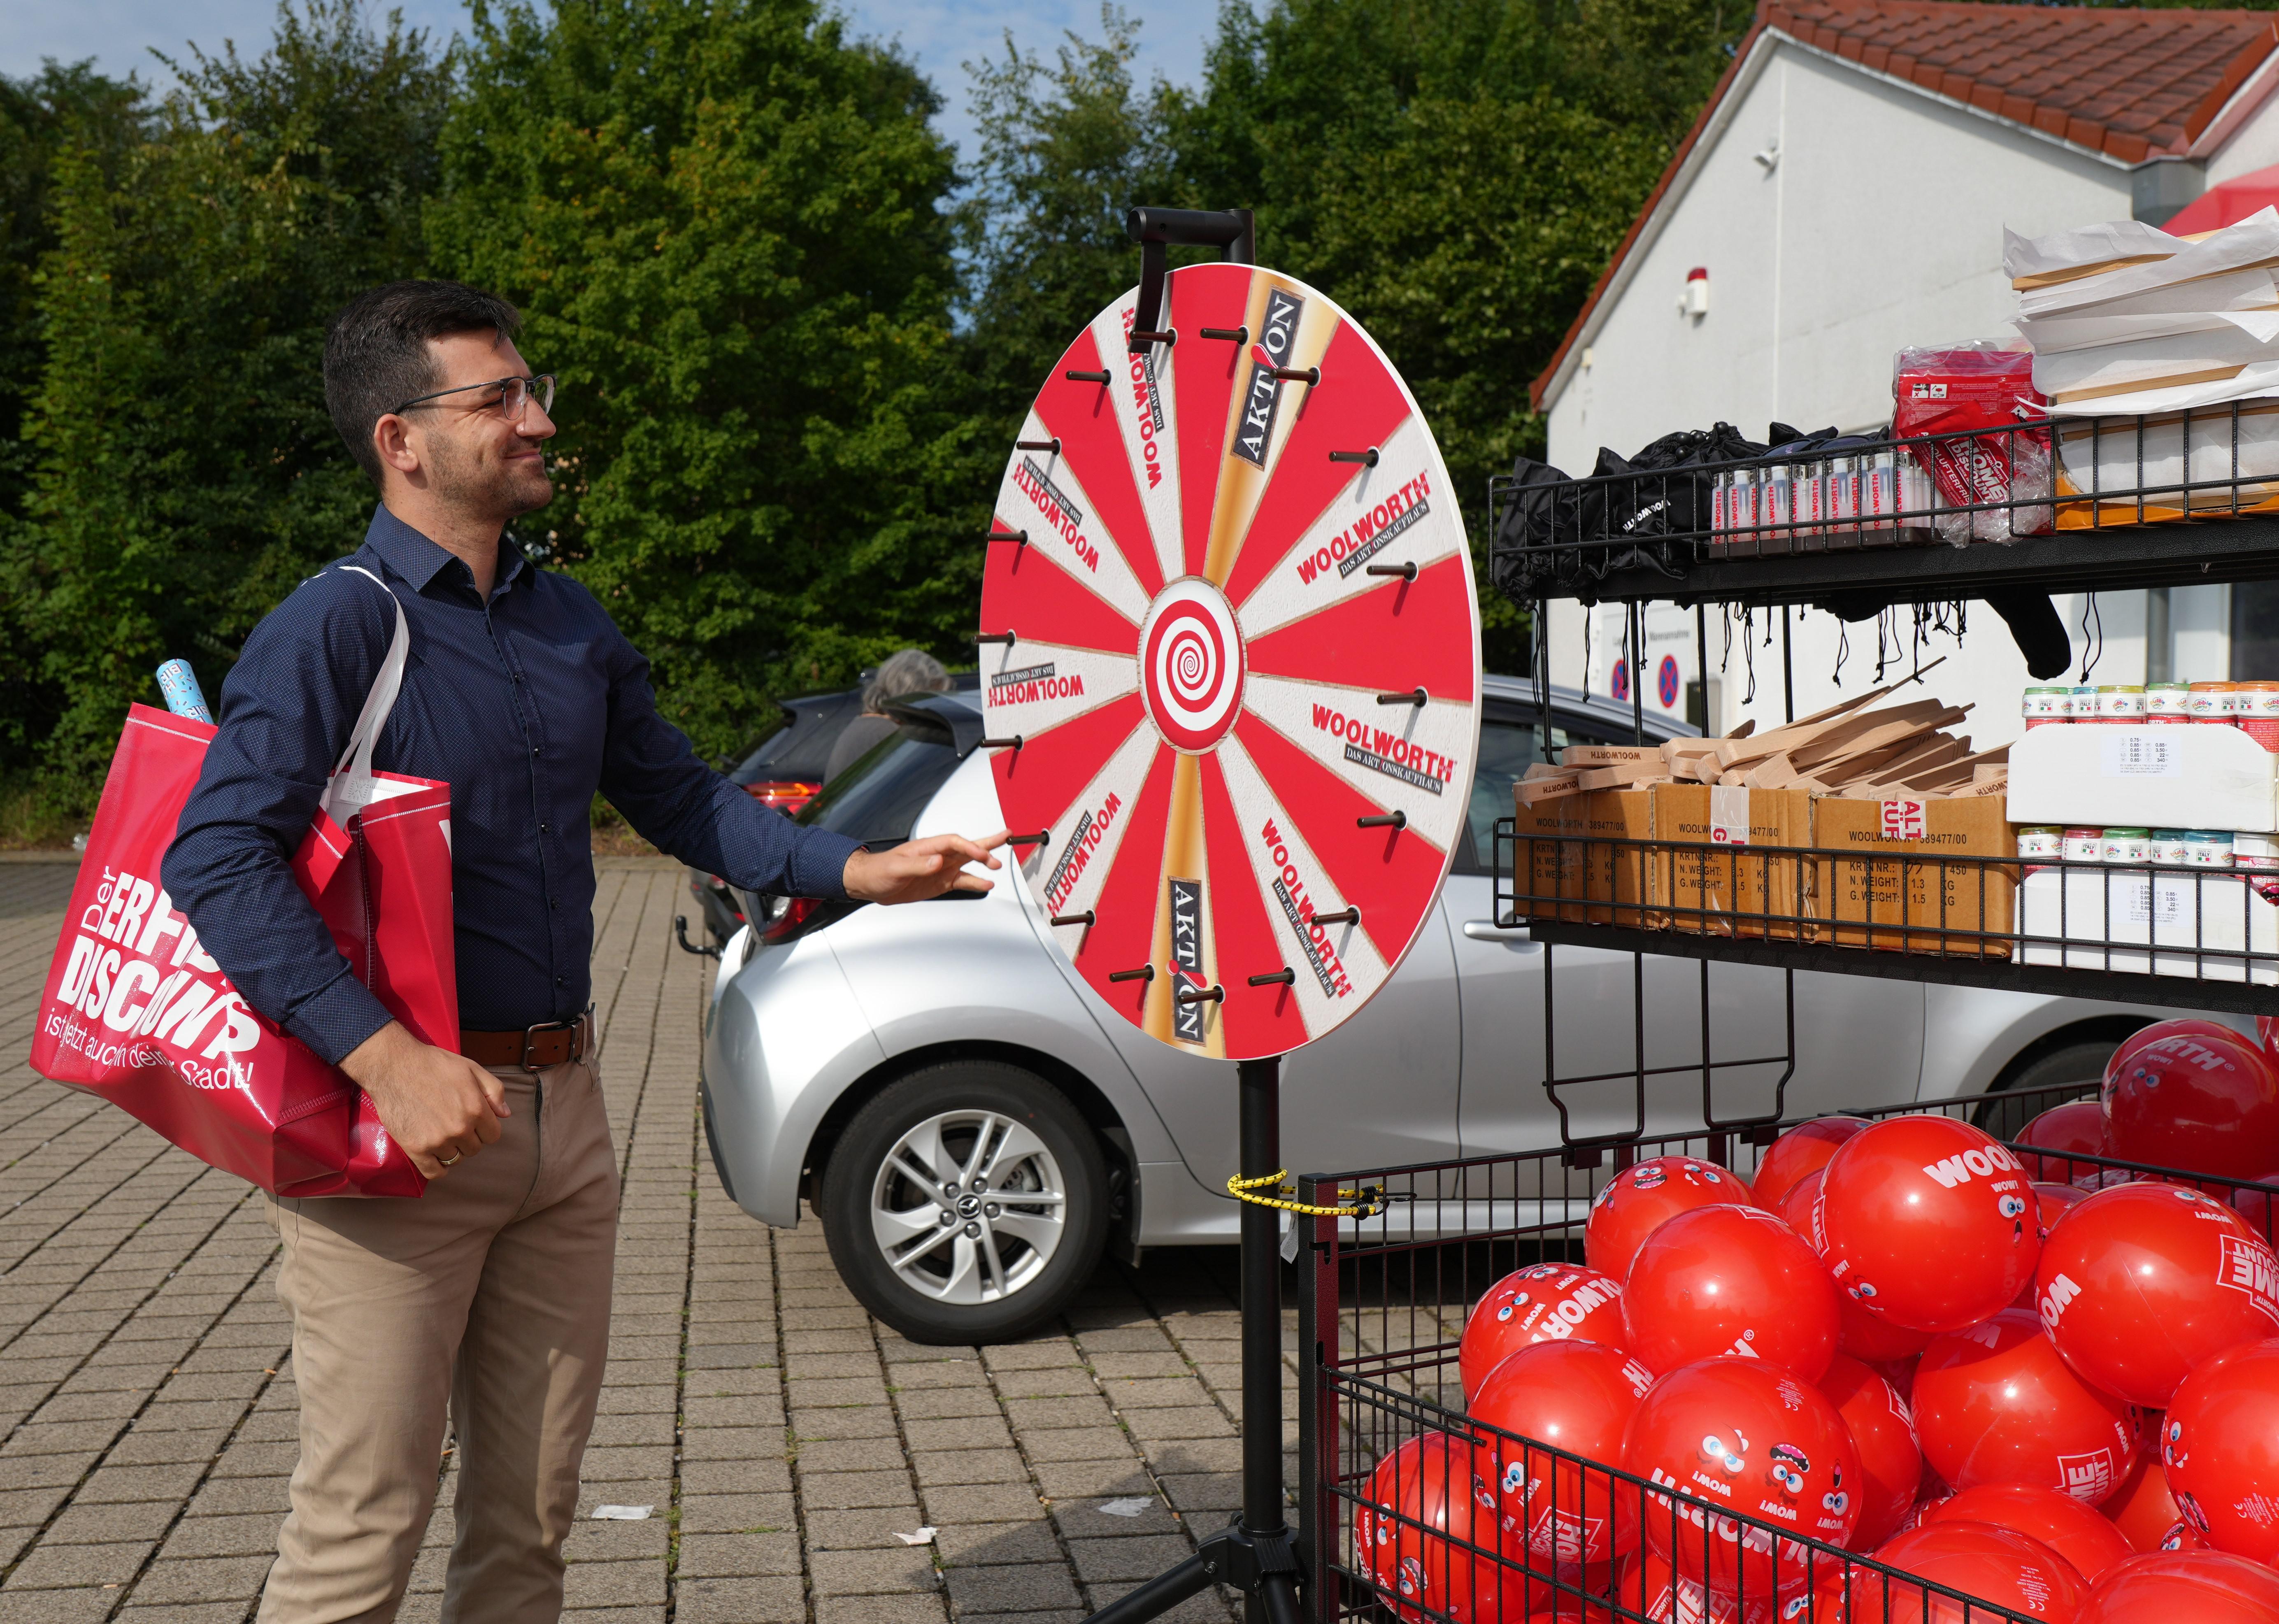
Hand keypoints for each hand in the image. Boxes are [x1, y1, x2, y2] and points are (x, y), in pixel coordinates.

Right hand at [339, 1020, 509, 1179]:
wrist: (394, 1066)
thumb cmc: (434, 1064)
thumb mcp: (472, 1068)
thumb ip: (494, 1091)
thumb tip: (505, 1114)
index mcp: (476, 1109)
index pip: (492, 1135)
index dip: (484, 1128)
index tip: (472, 1121)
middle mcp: (459, 1128)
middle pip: (474, 1149)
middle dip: (468, 1138)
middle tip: (452, 1123)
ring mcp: (437, 1141)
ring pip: (455, 1159)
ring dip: (451, 1149)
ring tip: (439, 1132)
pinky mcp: (416, 1149)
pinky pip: (434, 1172)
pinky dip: (437, 1168)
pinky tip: (434, 1156)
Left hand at [844, 830, 1007, 904]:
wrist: (871, 884)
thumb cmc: (879, 870)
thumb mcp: (896, 868)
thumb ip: (918, 865)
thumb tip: (938, 861)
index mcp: (928, 847)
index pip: (954, 842)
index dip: (970, 847)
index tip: (982, 855)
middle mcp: (938, 855)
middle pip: (967, 847)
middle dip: (986, 843)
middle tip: (1006, 838)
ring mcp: (941, 869)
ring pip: (969, 863)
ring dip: (984, 864)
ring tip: (999, 865)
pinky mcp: (941, 882)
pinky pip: (962, 881)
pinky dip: (975, 883)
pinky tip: (987, 884)